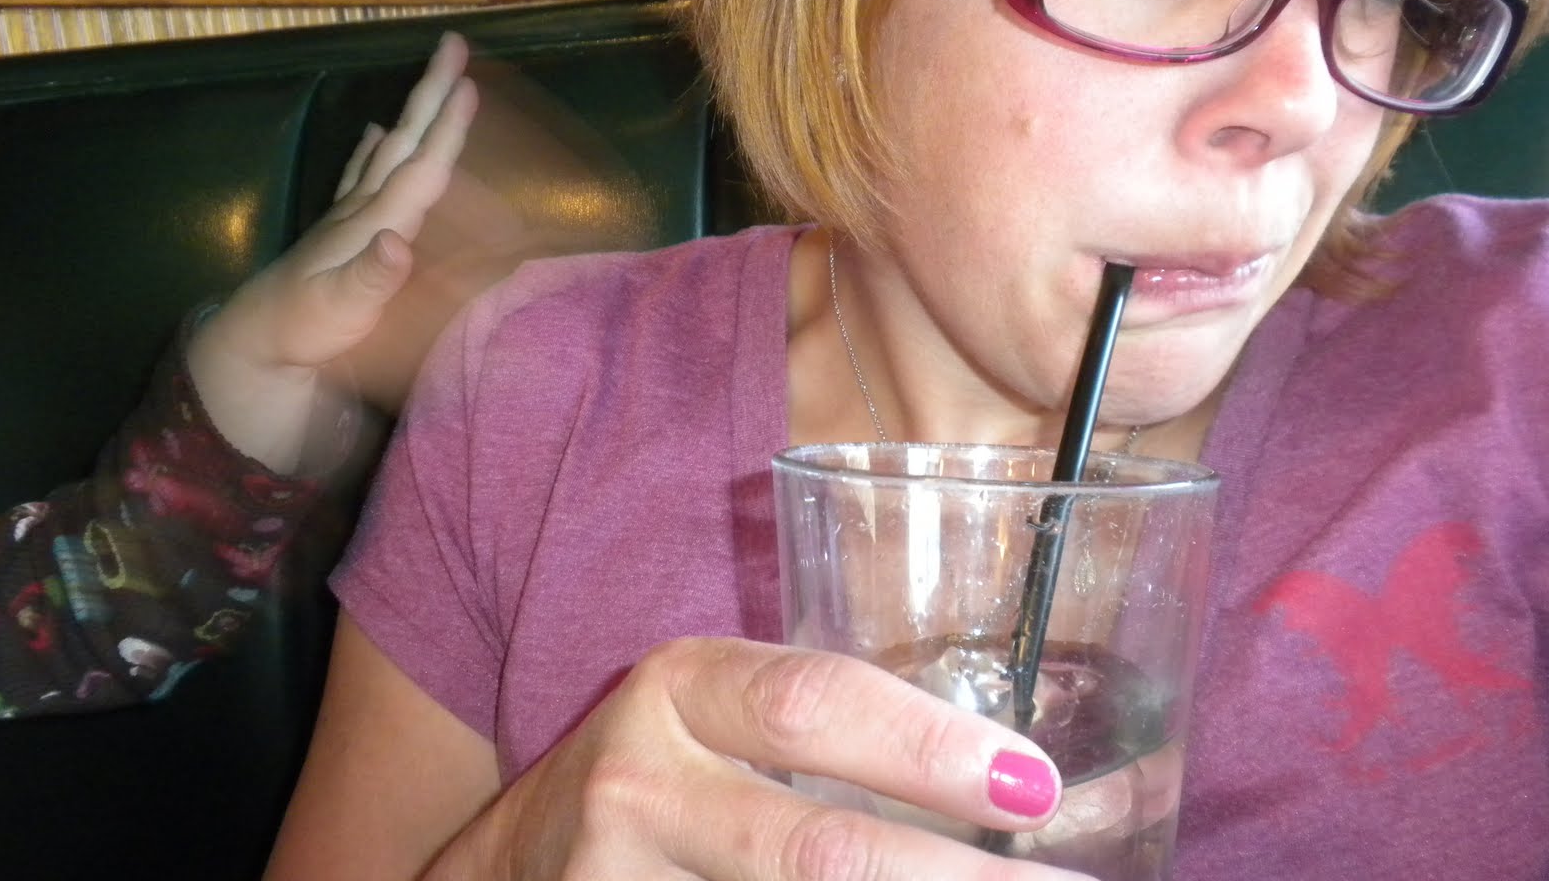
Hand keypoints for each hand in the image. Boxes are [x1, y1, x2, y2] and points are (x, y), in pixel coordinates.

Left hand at [188, 33, 477, 471]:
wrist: (255, 345)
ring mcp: (350, 217)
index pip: (420, 168)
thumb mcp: (341, 310)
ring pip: (390, 152)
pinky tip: (376, 134)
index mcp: (374, 224)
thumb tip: (400, 240)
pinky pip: (363, 177)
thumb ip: (373, 276)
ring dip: (414, 114)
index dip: (446, 128)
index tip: (469, 83)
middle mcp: (364, 209)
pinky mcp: (340, 231)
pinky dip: (373, 151)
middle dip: (433, 95)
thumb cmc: (304, 331)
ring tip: (433, 80)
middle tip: (454, 45)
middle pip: (407, 142)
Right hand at [423, 637, 1091, 880]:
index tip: (1033, 786)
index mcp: (682, 689)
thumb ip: (828, 730)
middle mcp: (640, 785)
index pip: (810, 705)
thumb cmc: (662, 771)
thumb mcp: (718, 715)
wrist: (516, 859)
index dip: (928, 747)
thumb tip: (1022, 791)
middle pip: (814, 851)